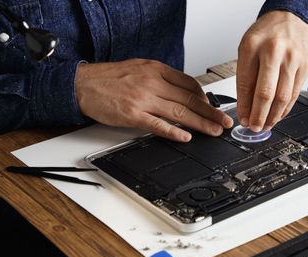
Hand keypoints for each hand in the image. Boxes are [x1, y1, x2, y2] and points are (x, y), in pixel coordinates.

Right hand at [75, 59, 232, 141]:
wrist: (83, 83)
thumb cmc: (110, 77)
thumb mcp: (139, 68)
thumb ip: (161, 78)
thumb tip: (181, 92)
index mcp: (156, 69)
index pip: (189, 84)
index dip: (205, 97)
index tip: (212, 107)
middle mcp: (153, 82)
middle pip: (189, 99)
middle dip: (210, 113)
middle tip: (224, 122)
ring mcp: (143, 99)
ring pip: (179, 112)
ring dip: (200, 124)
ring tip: (214, 131)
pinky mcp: (132, 114)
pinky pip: (158, 124)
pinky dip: (174, 131)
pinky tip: (186, 137)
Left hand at [236, 11, 307, 131]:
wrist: (289, 18)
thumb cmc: (264, 35)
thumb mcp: (246, 50)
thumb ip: (245, 77)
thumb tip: (245, 108)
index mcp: (252, 47)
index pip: (246, 85)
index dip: (244, 107)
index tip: (242, 119)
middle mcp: (274, 52)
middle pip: (266, 93)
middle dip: (258, 116)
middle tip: (253, 127)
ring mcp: (292, 58)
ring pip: (283, 97)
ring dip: (273, 116)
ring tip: (265, 125)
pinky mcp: (305, 65)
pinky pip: (295, 94)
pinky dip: (285, 109)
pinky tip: (278, 115)